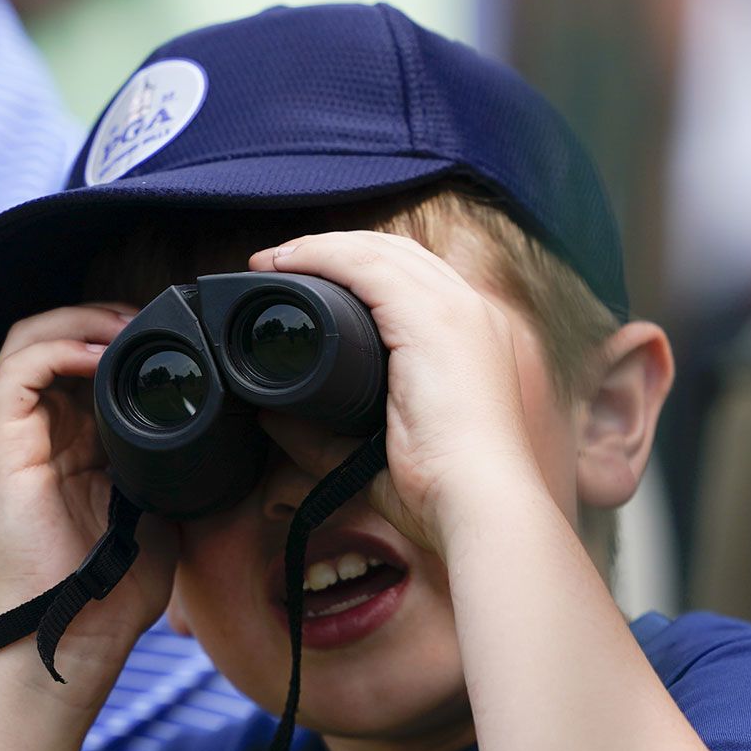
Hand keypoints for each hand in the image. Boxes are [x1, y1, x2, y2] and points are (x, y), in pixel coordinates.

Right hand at [0, 305, 180, 688]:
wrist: (77, 628)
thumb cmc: (117, 583)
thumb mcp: (161, 503)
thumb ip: (172, 459)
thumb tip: (219, 421)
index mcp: (70, 439)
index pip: (79, 357)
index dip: (118, 333)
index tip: (168, 337)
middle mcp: (36, 429)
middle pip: (52, 336)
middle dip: (101, 316)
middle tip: (148, 321)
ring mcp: (13, 433)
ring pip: (29, 337)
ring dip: (80, 320)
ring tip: (124, 329)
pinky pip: (18, 367)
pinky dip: (61, 346)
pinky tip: (101, 354)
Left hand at [252, 232, 549, 554]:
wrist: (478, 504)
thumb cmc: (442, 492)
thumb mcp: (372, 456)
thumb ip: (323, 439)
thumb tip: (271, 417)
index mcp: (473, 341)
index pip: (414, 280)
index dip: (357, 270)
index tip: (305, 280)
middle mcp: (472, 314)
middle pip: (397, 254)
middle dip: (335, 250)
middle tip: (279, 264)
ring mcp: (457, 310)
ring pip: (379, 250)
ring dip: (320, 247)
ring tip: (272, 260)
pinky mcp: (432, 318)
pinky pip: (367, 265)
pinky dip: (322, 255)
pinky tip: (288, 262)